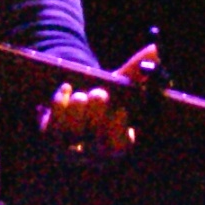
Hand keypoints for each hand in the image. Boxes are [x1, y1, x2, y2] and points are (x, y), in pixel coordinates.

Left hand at [39, 43, 157, 161]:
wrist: (71, 107)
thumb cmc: (103, 101)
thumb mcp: (120, 89)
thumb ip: (136, 73)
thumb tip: (154, 51)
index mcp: (115, 147)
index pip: (119, 146)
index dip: (119, 131)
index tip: (121, 111)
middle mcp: (92, 153)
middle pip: (94, 142)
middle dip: (98, 116)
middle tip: (99, 94)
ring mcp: (69, 148)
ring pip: (72, 135)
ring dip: (77, 112)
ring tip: (81, 95)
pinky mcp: (49, 137)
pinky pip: (51, 125)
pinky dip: (59, 105)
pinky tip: (65, 89)